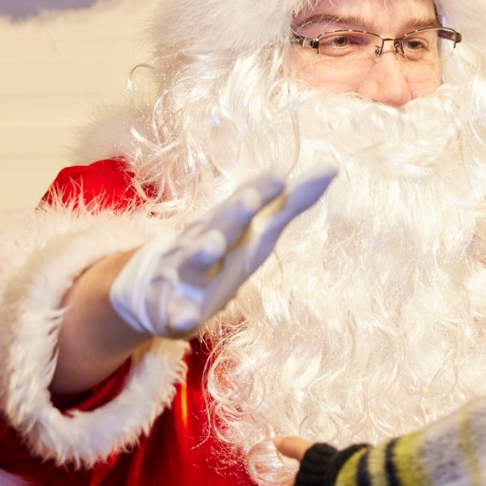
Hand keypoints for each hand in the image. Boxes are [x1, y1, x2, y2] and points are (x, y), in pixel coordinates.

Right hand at [109, 167, 335, 338]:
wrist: (153, 287)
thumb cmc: (218, 255)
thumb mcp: (254, 231)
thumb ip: (289, 204)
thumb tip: (332, 168)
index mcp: (229, 227)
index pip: (246, 204)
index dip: (260, 190)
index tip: (279, 174)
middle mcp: (205, 243)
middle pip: (220, 225)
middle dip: (233, 213)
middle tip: (249, 199)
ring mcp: (185, 275)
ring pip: (193, 262)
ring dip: (203, 253)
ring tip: (214, 244)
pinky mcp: (172, 309)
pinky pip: (175, 312)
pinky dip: (180, 313)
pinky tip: (186, 317)